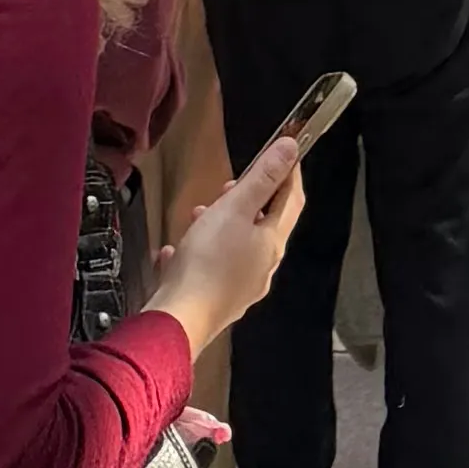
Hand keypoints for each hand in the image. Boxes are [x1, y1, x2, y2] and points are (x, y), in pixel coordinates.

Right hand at [148, 129, 306, 361]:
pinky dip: (200, 252)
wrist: (180, 318)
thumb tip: (291, 149)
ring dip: (221, 224)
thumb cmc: (207, 260)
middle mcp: (263, 267)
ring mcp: (240, 287)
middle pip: (264, 224)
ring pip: (237, 245)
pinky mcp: (217, 300)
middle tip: (230, 186)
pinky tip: (176, 251)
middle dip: (249, 199)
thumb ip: (262, 177)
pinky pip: (213, 267)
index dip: (290, 172)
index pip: (292, 200)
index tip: (284, 150)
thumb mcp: (235, 208)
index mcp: (272, 243)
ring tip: (199, 215)